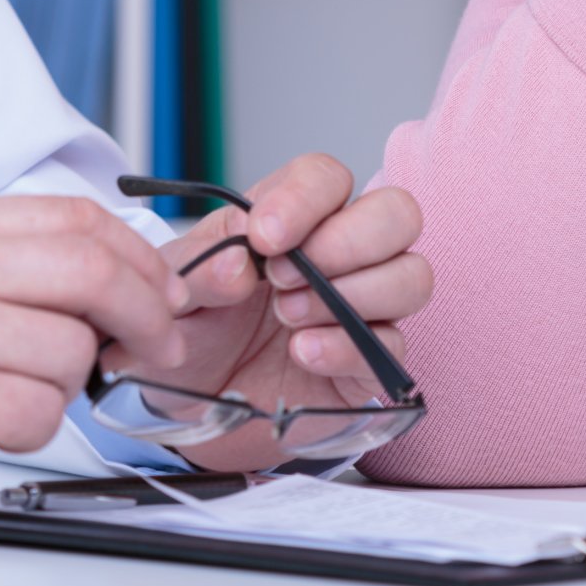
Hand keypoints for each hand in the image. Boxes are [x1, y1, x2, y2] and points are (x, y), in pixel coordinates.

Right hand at [0, 196, 189, 530]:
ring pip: (71, 350)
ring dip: (66, 385)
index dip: (140, 256)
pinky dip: (33, 427)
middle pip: (92, 269)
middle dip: (147, 312)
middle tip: (160, 345)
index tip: (165, 290)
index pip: (78, 219)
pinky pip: (38, 410)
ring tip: (18, 393)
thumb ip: (16, 263)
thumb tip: (123, 276)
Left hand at [103, 154, 428, 472]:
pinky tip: (303, 354)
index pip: (327, 177)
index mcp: (292, 219)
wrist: (194, 407)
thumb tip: (237, 265)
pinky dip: (348, 347)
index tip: (264, 236)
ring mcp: (362, 307)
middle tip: (284, 278)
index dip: (304, 199)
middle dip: (348, 242)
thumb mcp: (172, 294)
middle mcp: (340, 254)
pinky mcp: (369, 361)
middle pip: (397, 213)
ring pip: (413, 276)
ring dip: (353, 294)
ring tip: (288, 316)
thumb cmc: (193, 333)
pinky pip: (393, 344)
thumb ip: (196, 269)